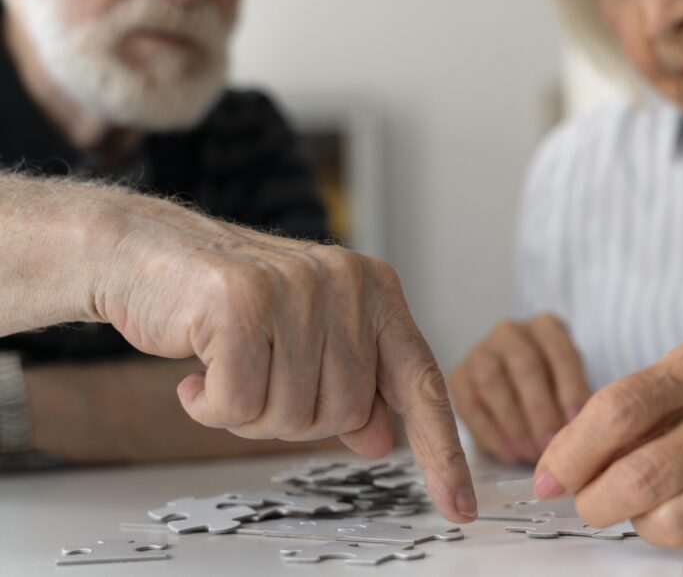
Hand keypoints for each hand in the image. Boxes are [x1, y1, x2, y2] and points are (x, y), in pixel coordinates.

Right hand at [89, 193, 474, 521]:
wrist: (146, 251)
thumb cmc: (228, 302)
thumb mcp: (304, 340)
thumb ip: (349, 385)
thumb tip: (382, 440)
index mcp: (374, 290)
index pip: (421, 382)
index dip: (441, 453)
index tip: (460, 508)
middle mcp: (346, 283)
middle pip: (344, 413)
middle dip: (292, 417)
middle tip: (255, 379)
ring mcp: (298, 287)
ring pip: (292, 415)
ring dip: (247, 413)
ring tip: (224, 368)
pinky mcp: (242, 301)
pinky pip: (239, 404)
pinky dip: (209, 406)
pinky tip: (196, 372)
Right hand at [450, 314, 590, 462]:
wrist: (518, 394)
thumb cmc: (554, 392)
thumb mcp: (572, 388)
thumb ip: (577, 402)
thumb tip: (581, 432)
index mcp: (546, 327)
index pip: (560, 352)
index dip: (569, 389)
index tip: (576, 424)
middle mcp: (510, 332)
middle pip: (525, 365)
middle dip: (540, 410)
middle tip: (550, 446)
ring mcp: (480, 351)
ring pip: (492, 381)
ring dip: (513, 422)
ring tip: (530, 453)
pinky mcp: (458, 377)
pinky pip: (469, 404)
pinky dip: (490, 432)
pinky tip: (509, 454)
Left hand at [532, 333, 682, 563]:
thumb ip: (638, 403)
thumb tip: (566, 457)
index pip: (619, 409)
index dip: (570, 452)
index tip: (545, 479)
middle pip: (642, 477)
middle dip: (594, 502)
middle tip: (586, 504)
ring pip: (674, 524)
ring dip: (640, 526)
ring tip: (644, 509)